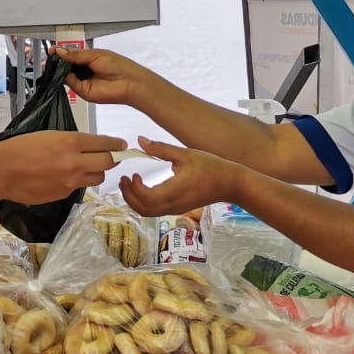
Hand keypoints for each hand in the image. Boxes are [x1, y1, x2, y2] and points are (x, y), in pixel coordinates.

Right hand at [0, 131, 124, 204]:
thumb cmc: (21, 148)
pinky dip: (77, 181)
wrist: (2, 171)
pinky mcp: (63, 195)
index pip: (104, 143)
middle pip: (108, 162)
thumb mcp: (49, 135)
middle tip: (113, 156)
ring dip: (97, 171)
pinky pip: (79, 187)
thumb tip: (90, 146)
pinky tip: (64, 176)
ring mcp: (70, 181)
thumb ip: (72, 141)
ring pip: (97, 177)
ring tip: (89, 167)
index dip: (116, 144)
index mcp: (70, 142)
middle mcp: (74, 162)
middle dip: (113, 158)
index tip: (122, 144)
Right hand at [51, 46, 148, 105]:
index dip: (60, 53)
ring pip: (64, 75)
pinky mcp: (82, 91)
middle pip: (64, 66)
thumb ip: (75, 54)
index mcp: (87, 58)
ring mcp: (82, 81)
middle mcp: (84, 70)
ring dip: (59, 70)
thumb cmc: (118, 66)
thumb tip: (60, 51)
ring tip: (56, 63)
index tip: (52, 51)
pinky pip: (69, 84)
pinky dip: (65, 79)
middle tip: (51, 57)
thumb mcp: (94, 55)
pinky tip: (64, 73)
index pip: (69, 55)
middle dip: (57, 61)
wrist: (128, 82)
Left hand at [118, 138, 243, 216]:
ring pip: (147, 213)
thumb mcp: (185, 154)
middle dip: (128, 196)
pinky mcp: (177, 209)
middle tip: (123, 179)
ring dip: (134, 200)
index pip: (147, 198)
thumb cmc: (211, 167)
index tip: (132, 174)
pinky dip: (143, 202)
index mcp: (175, 190)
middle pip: (142, 209)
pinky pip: (154, 211)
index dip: (134, 188)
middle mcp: (173, 204)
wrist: (230, 184)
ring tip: (130, 183)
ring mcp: (175, 209)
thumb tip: (140, 140)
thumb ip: (161, 148)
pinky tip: (143, 187)